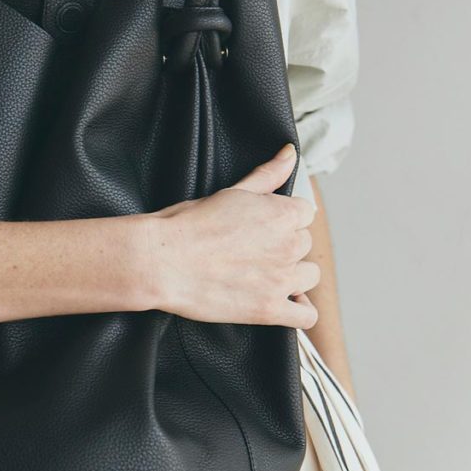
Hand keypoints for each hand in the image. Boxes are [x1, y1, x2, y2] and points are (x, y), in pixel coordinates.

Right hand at [137, 142, 319, 328]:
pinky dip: (300, 311)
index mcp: (282, 214)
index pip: (305, 213)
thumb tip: (290, 154)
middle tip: (254, 249)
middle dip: (284, 245)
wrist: (162, 261)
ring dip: (293, 275)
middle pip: (305, 244)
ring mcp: (281, 280)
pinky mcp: (269, 310)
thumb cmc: (188, 225)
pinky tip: (285, 302)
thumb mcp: (232, 191)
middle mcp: (288, 246)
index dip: (283, 218)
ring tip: (264, 274)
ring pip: (309, 276)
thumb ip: (268, 175)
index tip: (263, 226)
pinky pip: (306, 317)